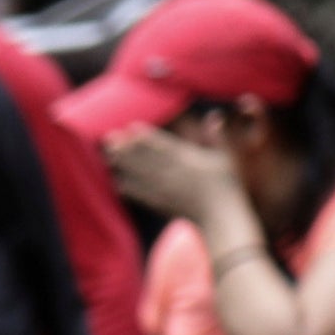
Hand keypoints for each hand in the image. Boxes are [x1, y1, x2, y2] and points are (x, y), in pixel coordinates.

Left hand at [103, 122, 233, 224]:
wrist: (220, 218)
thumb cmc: (227, 186)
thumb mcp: (225, 158)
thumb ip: (216, 137)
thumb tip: (214, 115)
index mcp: (188, 160)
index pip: (162, 145)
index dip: (145, 136)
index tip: (130, 127)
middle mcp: (173, 174)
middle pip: (144, 158)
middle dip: (125, 148)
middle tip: (108, 137)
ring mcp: (165, 190)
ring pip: (139, 175)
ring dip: (122, 164)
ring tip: (107, 155)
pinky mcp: (161, 204)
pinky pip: (141, 195)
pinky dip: (128, 187)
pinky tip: (117, 181)